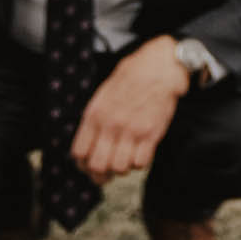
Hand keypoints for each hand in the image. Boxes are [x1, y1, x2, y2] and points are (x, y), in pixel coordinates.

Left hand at [72, 37, 187, 184]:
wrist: (161, 66)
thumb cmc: (133, 75)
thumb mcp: (104, 92)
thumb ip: (95, 117)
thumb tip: (89, 141)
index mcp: (95, 114)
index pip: (79, 153)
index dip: (82, 164)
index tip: (89, 164)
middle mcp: (112, 125)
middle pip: (98, 166)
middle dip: (100, 174)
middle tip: (106, 173)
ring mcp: (132, 131)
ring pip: (120, 168)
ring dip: (122, 168)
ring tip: (125, 159)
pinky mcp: (152, 134)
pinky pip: (141, 163)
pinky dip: (140, 163)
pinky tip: (140, 152)